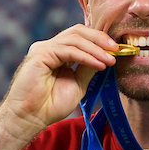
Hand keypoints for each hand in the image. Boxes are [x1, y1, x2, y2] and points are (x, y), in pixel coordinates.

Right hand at [0, 25, 121, 149]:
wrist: (31, 117)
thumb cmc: (50, 105)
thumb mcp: (78, 83)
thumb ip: (88, 68)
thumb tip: (106, 55)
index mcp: (57, 52)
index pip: (80, 37)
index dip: (99, 41)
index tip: (117, 51)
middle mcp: (49, 47)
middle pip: (78, 32)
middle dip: (99, 39)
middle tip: (116, 49)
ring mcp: (43, 48)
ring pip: (75, 39)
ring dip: (96, 49)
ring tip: (110, 60)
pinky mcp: (40, 54)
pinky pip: (68, 50)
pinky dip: (86, 56)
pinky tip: (98, 64)